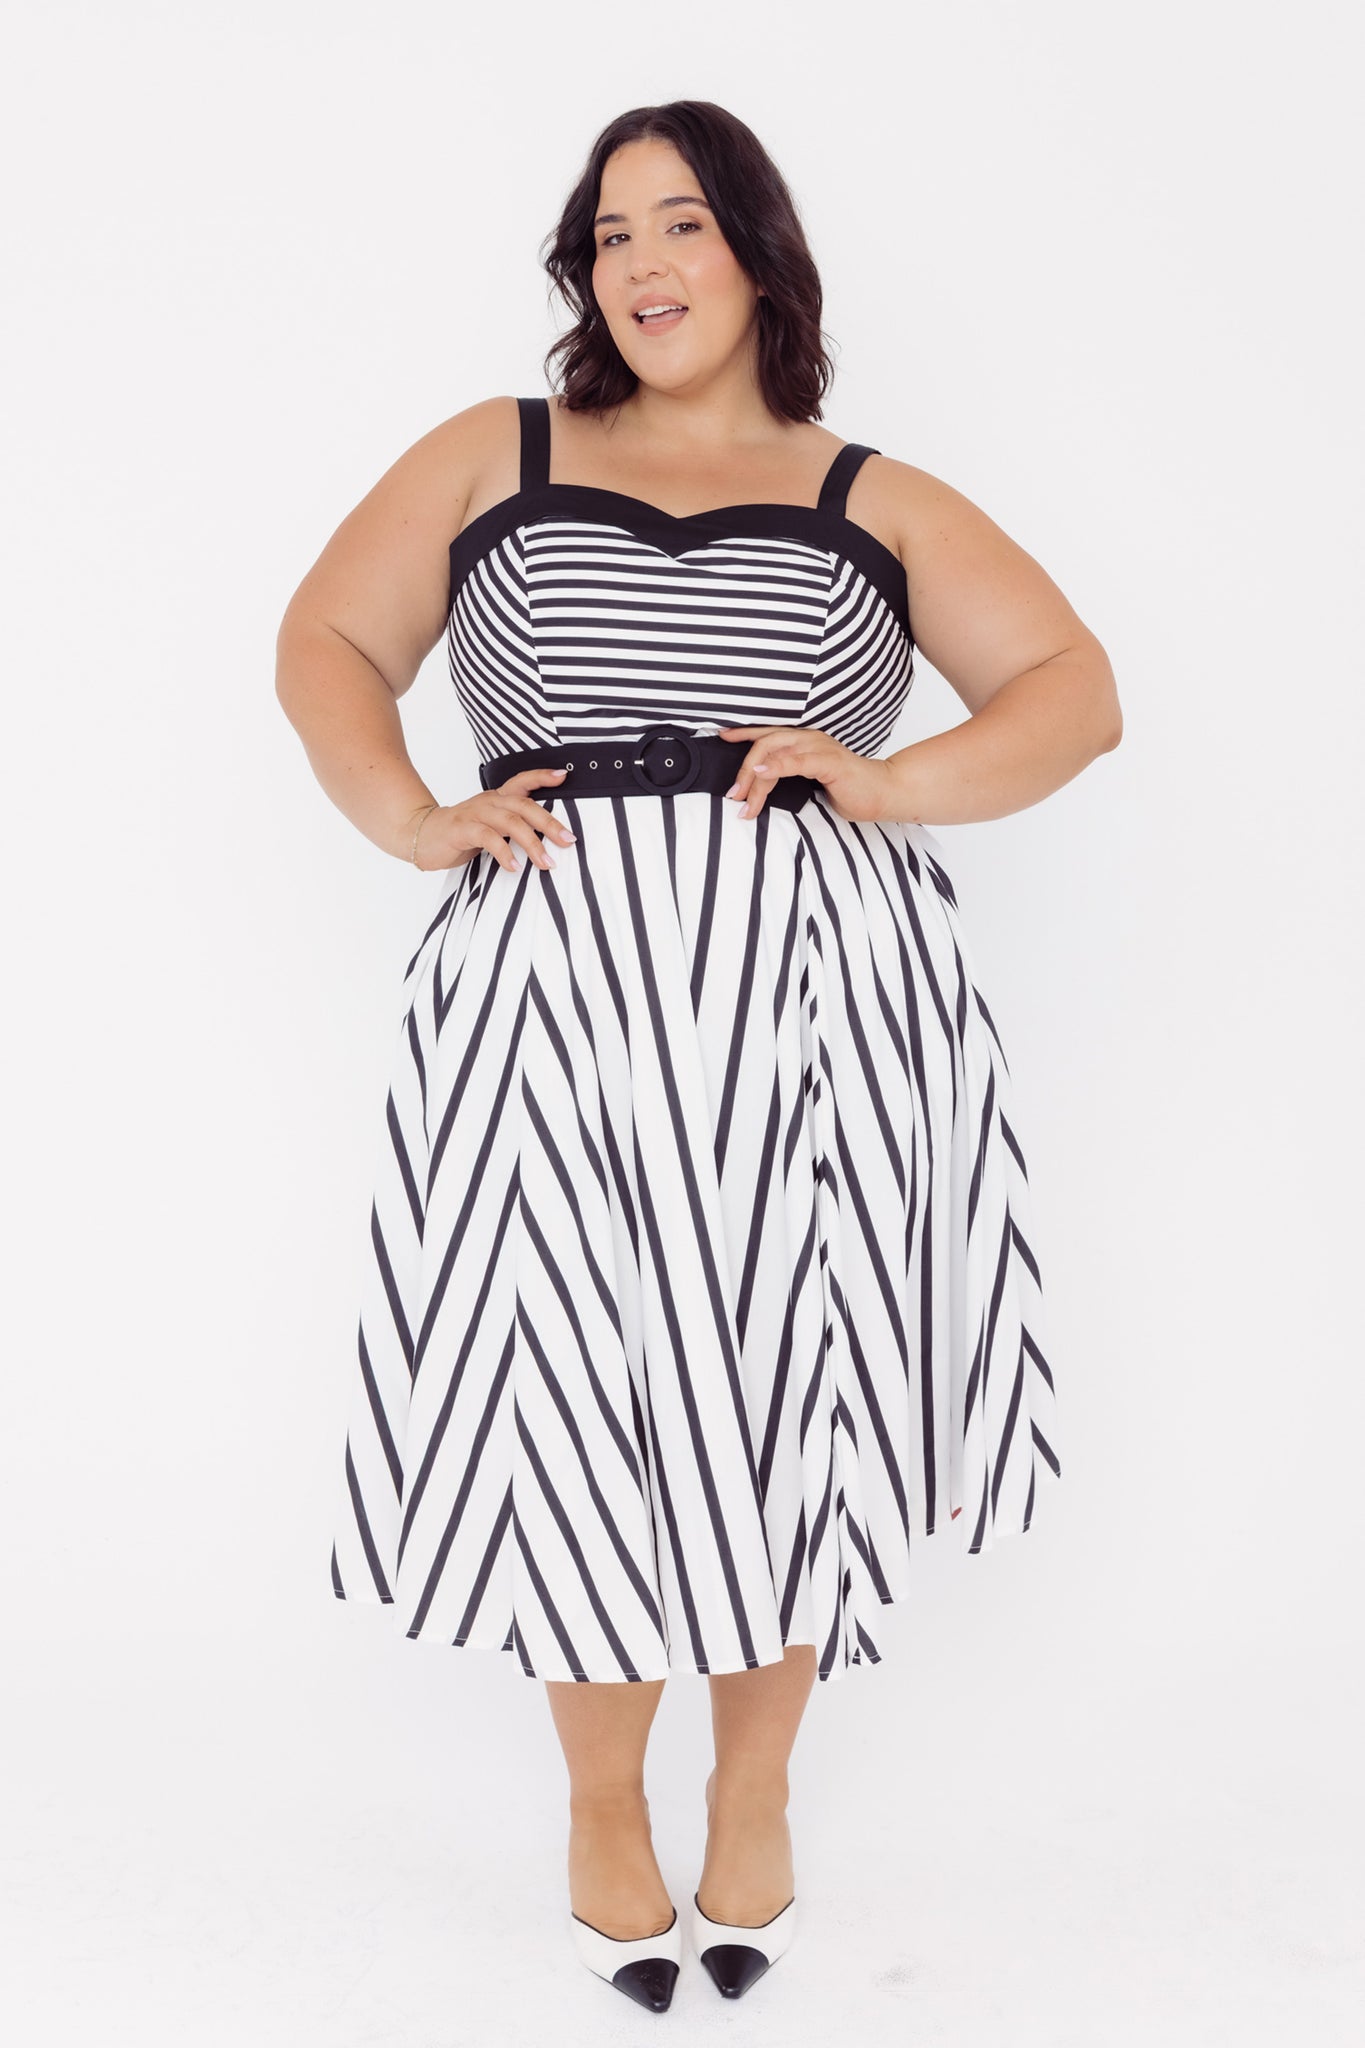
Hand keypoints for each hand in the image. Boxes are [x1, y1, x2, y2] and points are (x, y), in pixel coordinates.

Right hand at [411, 768, 577, 872]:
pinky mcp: (462, 829)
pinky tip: (514, 867)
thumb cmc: (460, 834)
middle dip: (549, 823)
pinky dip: (504, 853)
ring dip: (532, 843)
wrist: (421, 836)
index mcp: (496, 798)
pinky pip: (487, 838)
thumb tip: (547, 841)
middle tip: (568, 840)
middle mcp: (488, 802)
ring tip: (546, 863)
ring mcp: (475, 814)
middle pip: (524, 805)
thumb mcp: (490, 826)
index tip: (564, 776)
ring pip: (510, 822)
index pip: (522, 781)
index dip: (542, 776)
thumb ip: (513, 827)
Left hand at [715, 725, 894, 823]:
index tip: (722, 737)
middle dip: (744, 768)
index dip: (744, 733)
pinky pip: (798, 762)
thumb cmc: (848, 789)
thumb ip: (788, 778)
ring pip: (776, 751)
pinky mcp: (830, 763)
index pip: (768, 733)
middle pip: (765, 742)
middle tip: (734, 794)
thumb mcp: (809, 783)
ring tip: (742, 798)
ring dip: (754, 776)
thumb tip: (759, 788)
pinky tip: (762, 775)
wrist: (882, 794)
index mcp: (804, 741)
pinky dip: (777, 767)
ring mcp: (820, 748)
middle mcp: (809, 739)